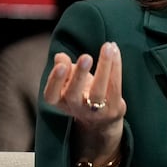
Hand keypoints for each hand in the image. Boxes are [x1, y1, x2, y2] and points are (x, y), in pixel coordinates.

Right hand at [42, 44, 124, 159]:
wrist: (101, 119)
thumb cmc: (80, 92)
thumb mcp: (68, 80)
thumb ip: (62, 67)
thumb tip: (60, 57)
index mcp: (59, 101)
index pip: (51, 94)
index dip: (56, 80)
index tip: (61, 65)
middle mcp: (75, 108)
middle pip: (74, 94)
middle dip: (79, 75)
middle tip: (86, 57)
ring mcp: (95, 112)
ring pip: (99, 91)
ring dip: (104, 67)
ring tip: (108, 48)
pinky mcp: (114, 109)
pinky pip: (115, 87)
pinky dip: (116, 67)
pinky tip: (115, 52)